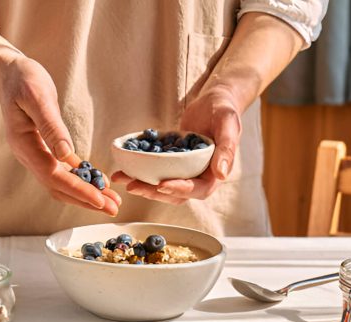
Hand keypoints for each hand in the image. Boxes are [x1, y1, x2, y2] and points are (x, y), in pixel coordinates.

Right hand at [0, 55, 120, 214]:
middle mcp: (28, 155)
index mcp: (24, 144)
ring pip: (62, 183)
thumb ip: (51, 126)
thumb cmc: (22, 79)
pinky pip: (64, 170)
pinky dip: (81, 178)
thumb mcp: (37, 96)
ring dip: (86, 194)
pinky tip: (99, 182)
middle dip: (86, 200)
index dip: (77, 190)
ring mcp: (36, 154)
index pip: (53, 176)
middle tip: (113, 209)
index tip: (100, 200)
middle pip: (58, 187)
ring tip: (111, 201)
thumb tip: (66, 156)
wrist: (9, 72)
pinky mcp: (44, 149)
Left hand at [111, 87, 240, 203]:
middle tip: (133, 186)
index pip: (198, 189)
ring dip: (143, 185)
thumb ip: (227, 148)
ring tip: (123, 178)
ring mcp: (185, 171)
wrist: (213, 100)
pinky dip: (140, 172)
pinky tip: (123, 168)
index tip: (161, 185)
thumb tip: (222, 174)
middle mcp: (199, 176)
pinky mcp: (172, 162)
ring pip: (163, 186)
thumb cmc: (224, 109)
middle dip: (154, 192)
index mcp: (215, 173)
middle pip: (176, 193)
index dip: (179, 190)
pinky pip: (156, 171)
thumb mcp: (228, 124)